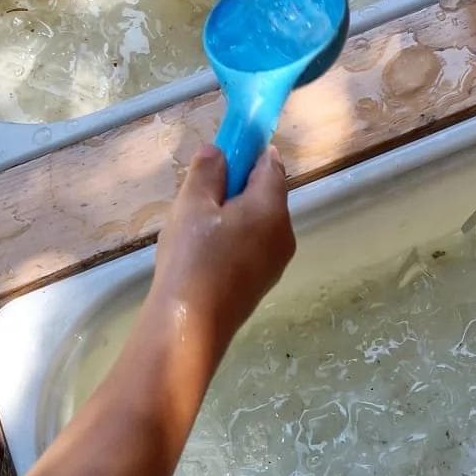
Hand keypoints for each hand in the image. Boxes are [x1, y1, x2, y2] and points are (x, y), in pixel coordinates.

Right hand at [148, 145, 294, 352]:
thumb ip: (207, 171)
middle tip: (197, 196)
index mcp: (272, 208)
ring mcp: (276, 263)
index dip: (248, 151)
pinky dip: (232, 240)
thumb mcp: (192, 204)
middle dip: (235, 187)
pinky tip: (202, 255)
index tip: (224, 150)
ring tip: (194, 230)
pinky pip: (251, 247)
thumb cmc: (192, 258)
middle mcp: (284, 233)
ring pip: (257, 223)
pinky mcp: (262, 284)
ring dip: (231, 216)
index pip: (271, 164)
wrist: (191, 326)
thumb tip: (218, 151)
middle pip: (265, 195)